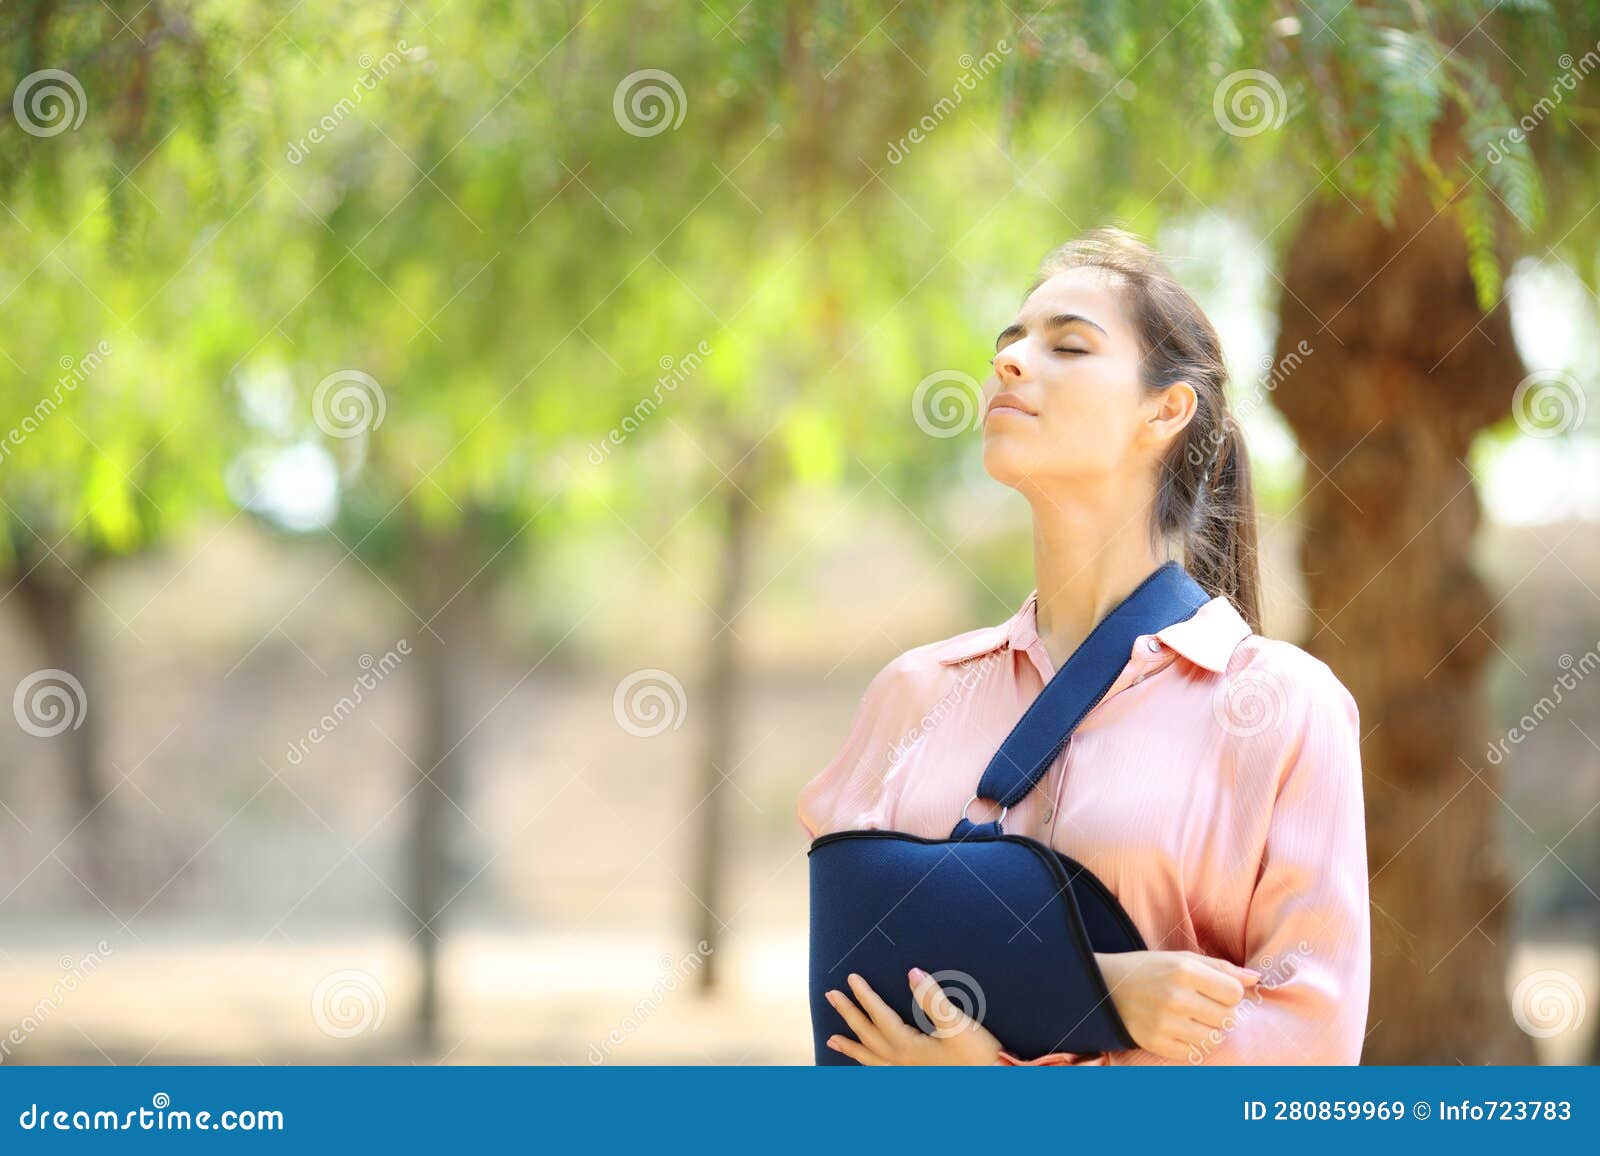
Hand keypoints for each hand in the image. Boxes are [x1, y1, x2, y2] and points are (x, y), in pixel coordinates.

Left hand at [824, 968, 1003, 1064]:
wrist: (995, 1087)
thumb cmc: (977, 1058)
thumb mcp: (956, 1025)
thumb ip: (932, 999)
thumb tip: (912, 973)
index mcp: (907, 1047)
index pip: (879, 1016)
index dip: (864, 995)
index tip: (851, 978)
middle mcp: (901, 1063)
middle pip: (867, 1036)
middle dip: (848, 1015)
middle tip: (830, 996)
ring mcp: (907, 1076)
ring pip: (871, 1060)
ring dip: (852, 1048)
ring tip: (832, 1040)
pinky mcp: (917, 1081)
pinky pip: (883, 1074)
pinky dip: (871, 1067)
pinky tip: (868, 1066)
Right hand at [1094, 950, 1260, 1061]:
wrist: (1106, 986)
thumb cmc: (1150, 970)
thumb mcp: (1182, 958)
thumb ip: (1221, 968)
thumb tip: (1256, 979)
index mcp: (1184, 970)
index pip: (1234, 993)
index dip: (1230, 993)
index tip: (1215, 991)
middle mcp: (1176, 997)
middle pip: (1227, 1018)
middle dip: (1220, 1012)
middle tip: (1202, 1005)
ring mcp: (1165, 1023)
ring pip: (1213, 1038)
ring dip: (1208, 1030)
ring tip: (1192, 1019)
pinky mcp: (1155, 1042)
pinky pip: (1193, 1053)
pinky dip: (1192, 1044)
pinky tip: (1180, 1030)